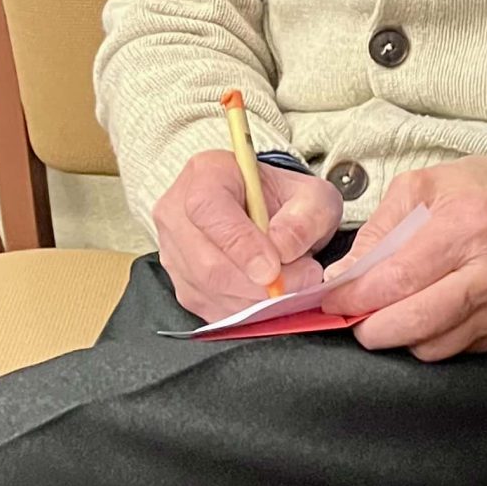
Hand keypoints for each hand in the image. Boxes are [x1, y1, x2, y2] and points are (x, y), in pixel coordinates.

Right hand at [153, 150, 340, 320]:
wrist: (269, 213)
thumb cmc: (286, 200)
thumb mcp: (312, 197)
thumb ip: (305, 219)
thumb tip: (282, 251)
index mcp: (207, 173)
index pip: (209, 210)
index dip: (241, 245)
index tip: (273, 269)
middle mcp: (178, 211)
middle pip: (207, 262)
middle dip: (259, 284)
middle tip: (302, 280)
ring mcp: (173, 251)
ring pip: (209, 291)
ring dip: (258, 300)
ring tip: (293, 284)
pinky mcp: (182, 284)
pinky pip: (211, 309)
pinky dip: (248, 312)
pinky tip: (271, 298)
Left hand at [320, 156, 486, 360]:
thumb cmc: (477, 192)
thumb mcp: (420, 189)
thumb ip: (377, 234)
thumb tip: (343, 278)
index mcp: (469, 223)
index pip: (400, 277)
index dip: (357, 295)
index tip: (333, 299)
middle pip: (418, 320)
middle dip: (372, 327)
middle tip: (354, 317)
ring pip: (433, 346)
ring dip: (401, 335)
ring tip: (392, 311)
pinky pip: (455, 350)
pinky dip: (430, 338)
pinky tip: (427, 313)